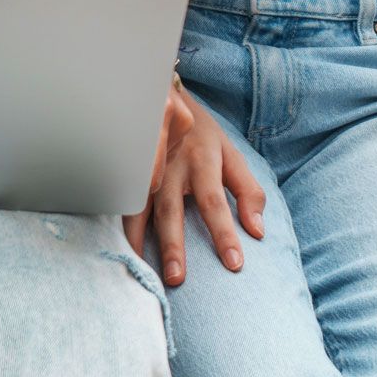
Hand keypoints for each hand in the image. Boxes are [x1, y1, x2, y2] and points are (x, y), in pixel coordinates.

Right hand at [124, 80, 265, 285]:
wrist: (163, 97)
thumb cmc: (204, 137)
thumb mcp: (233, 156)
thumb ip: (249, 192)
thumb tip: (257, 231)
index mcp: (203, 162)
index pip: (215, 202)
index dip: (224, 233)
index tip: (234, 264)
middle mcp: (171, 167)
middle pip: (171, 210)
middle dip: (173, 245)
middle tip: (177, 279)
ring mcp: (145, 170)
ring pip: (139, 207)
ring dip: (138, 239)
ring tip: (139, 269)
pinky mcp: (128, 173)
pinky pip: (121, 201)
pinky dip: (118, 224)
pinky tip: (118, 247)